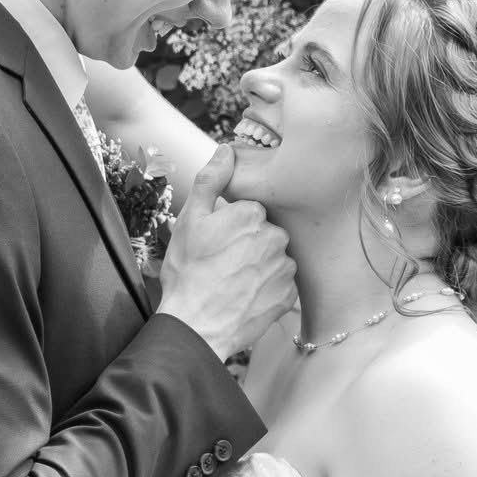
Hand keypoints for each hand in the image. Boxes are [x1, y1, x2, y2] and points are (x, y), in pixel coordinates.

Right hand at [157, 144, 297, 361]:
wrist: (196, 327)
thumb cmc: (187, 273)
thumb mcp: (189, 220)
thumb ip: (211, 180)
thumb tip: (227, 149)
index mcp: (252, 214)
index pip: (250, 211)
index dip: (231, 226)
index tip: (216, 243)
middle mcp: (275, 237)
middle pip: (265, 233)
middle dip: (248, 244)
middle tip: (222, 264)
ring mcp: (284, 268)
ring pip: (275, 257)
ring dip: (259, 266)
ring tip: (233, 282)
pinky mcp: (289, 296)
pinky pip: (282, 284)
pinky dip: (267, 289)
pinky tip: (245, 297)